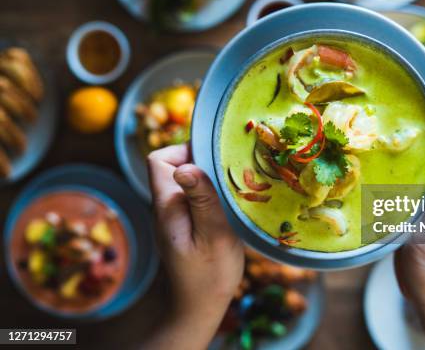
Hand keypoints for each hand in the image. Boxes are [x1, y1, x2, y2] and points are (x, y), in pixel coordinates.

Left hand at [146, 144, 243, 349]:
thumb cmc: (210, 274)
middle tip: (230, 171)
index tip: (212, 158)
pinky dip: (210, 193)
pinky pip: (193, 196)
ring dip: (208, 178)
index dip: (183, 150)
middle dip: (201, 161)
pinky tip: (229, 203)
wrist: (200, 306)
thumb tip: (185, 166)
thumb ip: (201, 199)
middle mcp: (165, 208)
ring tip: (234, 186)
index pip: (159, 161)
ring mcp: (173, 216)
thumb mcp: (213, 234)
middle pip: (173, 167)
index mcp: (166, 206)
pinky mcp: (184, 224)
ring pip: (185, 181)